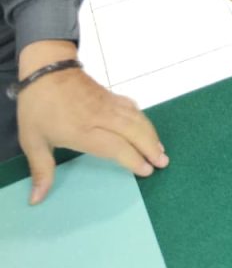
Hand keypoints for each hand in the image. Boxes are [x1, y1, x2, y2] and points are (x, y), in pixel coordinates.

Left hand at [16, 49, 168, 204]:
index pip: (115, 146)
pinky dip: (142, 118)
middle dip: (150, 147)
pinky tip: (145, 127)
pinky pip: (132, 107)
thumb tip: (36, 200)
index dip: (133, 158)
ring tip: (161, 149)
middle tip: (163, 162)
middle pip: (134, 131)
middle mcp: (101, 116)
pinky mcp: (110, 94)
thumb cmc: (38, 106)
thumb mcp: (32, 140)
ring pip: (136, 118)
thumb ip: (41, 170)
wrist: (47, 67)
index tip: (146, 170)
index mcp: (83, 130)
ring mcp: (108, 103)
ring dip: (151, 133)